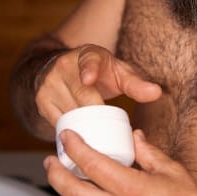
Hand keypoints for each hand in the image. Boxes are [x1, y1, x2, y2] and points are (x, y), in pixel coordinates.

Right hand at [35, 44, 161, 127]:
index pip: (88, 61)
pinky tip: (80, 141)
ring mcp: (49, 84)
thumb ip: (136, 83)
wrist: (63, 67)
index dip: (89, 69)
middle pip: (82, 97)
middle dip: (97, 116)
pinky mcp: (41, 101)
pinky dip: (70, 133)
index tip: (88, 78)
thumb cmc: (98, 71)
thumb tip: (156, 93)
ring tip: (99, 138)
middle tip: (112, 132)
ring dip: (84, 128)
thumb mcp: (118, 72)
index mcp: (87, 55)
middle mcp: (64, 66)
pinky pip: (57, 123)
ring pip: (70, 114)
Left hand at [44, 128, 196, 195]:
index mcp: (132, 189)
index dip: (74, 147)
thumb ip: (148, 152)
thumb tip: (134, 136)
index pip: (91, 164)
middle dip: (56, 173)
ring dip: (64, 192)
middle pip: (72, 191)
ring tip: (62, 177)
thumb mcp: (172, 171)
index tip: (68, 137)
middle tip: (51, 159)